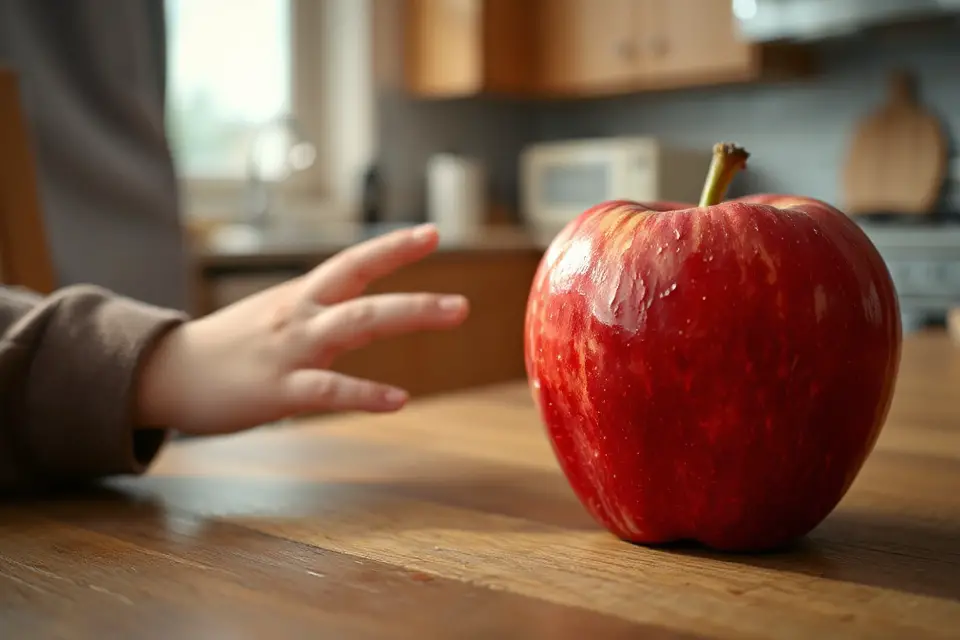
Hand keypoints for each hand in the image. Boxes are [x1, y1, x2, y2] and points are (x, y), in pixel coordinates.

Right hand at [135, 224, 468, 434]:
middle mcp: (300, 314)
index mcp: (301, 297)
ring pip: (357, 324)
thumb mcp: (274, 316)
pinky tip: (398, 401)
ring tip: (454, 312)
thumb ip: (316, 313)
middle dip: (416, 293)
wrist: (164, 373)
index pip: (354, 262)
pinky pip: (329, 390)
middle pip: (365, 291)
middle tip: (463, 303)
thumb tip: (354, 312)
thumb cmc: (226, 348)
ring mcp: (291, 350)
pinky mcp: (278, 389)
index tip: (433, 233)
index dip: (393, 247)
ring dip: (410, 316)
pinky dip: (366, 394)